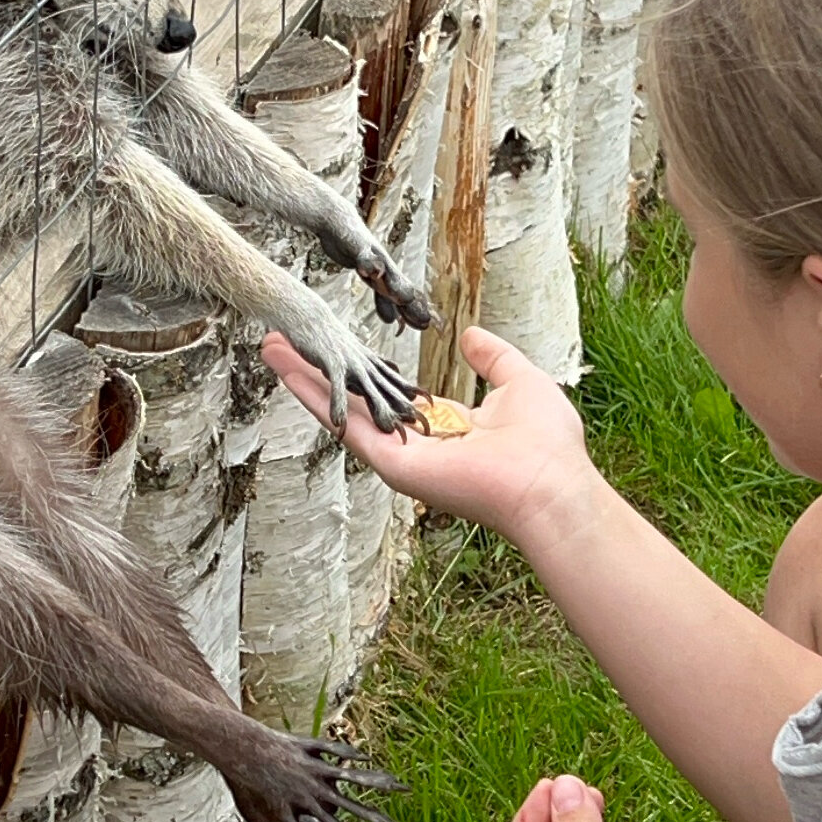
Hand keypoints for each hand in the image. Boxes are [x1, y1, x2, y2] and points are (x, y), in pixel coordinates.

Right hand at [261, 320, 596, 549]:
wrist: (548, 484)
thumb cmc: (546, 442)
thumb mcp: (519, 381)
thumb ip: (493, 358)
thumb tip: (469, 337)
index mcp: (442, 426)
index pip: (391, 394)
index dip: (365, 369)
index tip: (341, 347)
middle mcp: (413, 441)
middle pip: (355, 399)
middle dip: (321, 369)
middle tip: (289, 339)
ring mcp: (397, 454)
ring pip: (340, 410)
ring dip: (303, 378)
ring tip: (272, 345)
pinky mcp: (389, 463)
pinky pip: (345, 426)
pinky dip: (313, 397)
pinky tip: (288, 371)